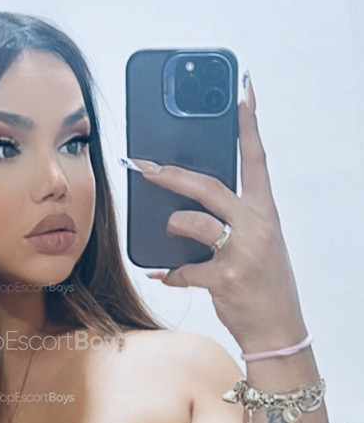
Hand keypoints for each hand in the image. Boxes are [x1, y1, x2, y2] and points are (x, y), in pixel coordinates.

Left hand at [130, 75, 306, 353]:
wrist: (278, 330)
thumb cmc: (263, 282)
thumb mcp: (259, 242)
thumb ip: (234, 217)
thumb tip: (191, 198)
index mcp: (265, 212)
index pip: (257, 160)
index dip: (249, 125)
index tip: (244, 92)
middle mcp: (256, 227)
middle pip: (208, 187)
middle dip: (171, 175)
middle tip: (144, 166)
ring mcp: (241, 253)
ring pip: (191, 223)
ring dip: (171, 228)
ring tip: (168, 232)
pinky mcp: (225, 279)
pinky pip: (183, 270)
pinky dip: (169, 273)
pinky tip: (163, 274)